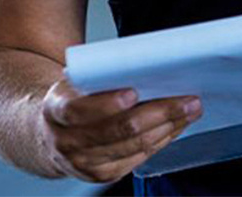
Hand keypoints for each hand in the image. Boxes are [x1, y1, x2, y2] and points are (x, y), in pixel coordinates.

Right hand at [38, 79, 201, 182]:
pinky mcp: (101, 175)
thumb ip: (101, 78)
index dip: (108, 103)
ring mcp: (83, 163)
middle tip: (188, 100)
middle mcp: (66, 141)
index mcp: (56, 110)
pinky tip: (175, 127)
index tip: (134, 92)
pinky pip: (138, 158)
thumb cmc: (74, 100)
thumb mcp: (76, 83)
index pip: (80, 109)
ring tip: (190, 111)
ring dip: (169, 127)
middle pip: (119, 131)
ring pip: (134, 146)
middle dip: (159, 113)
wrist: (50, 135)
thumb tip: (147, 67)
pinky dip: (161, 140)